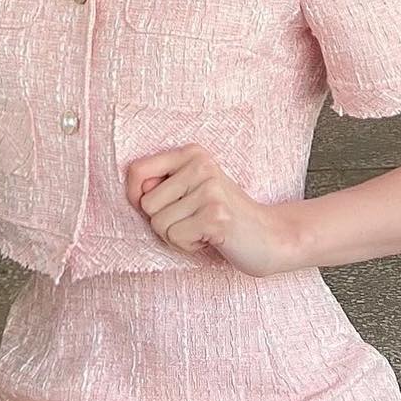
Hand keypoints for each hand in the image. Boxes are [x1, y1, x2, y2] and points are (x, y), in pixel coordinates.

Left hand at [122, 142, 293, 278]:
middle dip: (163, 222)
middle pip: (146, 204)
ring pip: (158, 223)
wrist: (267, 235)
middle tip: (192, 221)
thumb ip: (160, 185)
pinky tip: (209, 238)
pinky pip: (175, 237)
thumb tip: (134, 194)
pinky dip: (188, 246)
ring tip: (201, 229)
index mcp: (192, 154)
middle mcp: (201, 165)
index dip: (133, 195)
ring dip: (176, 236)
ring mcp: (210, 189)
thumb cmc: (219, 214)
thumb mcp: (190, 190)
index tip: (151, 209)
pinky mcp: (216, 215)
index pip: (137, 169)